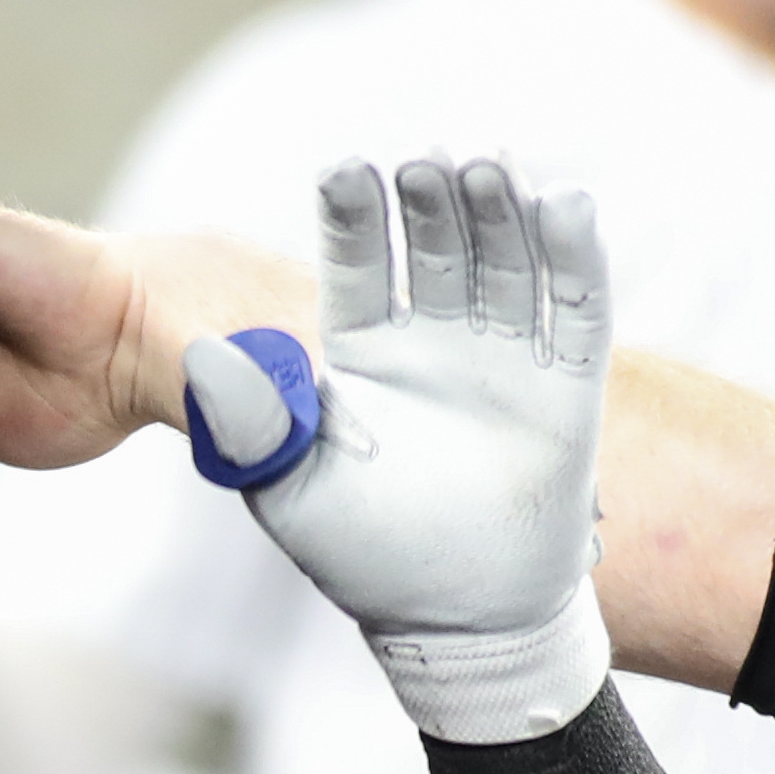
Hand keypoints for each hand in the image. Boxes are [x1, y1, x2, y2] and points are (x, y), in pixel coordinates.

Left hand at [205, 157, 613, 743]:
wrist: (458, 616)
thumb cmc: (363, 554)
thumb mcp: (292, 485)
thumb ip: (250, 422)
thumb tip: (198, 358)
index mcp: (360, 351)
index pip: (358, 265)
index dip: (354, 219)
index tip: (344, 168)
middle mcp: (434, 337)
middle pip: (437, 247)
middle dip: (433, 201)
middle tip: (427, 157)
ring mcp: (504, 355)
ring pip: (506, 262)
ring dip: (502, 213)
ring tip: (490, 164)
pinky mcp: (566, 383)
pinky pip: (576, 310)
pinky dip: (576, 258)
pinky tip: (570, 204)